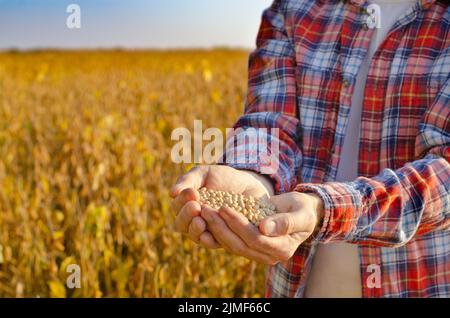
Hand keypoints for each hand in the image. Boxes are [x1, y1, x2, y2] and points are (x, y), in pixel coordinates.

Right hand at [169, 165, 273, 247]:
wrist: (249, 185)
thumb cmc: (224, 178)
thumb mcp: (205, 174)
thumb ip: (188, 180)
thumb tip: (171, 193)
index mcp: (187, 204)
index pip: (177, 207)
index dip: (181, 201)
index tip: (192, 193)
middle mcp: (194, 219)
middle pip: (181, 224)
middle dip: (186, 215)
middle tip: (195, 206)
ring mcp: (208, 230)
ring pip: (194, 236)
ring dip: (195, 229)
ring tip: (201, 220)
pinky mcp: (222, 239)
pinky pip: (212, 244)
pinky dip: (208, 240)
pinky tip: (209, 234)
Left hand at [201, 191, 323, 264]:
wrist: (301, 213)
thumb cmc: (302, 210)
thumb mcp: (300, 213)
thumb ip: (285, 222)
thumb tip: (264, 228)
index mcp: (283, 249)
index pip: (255, 239)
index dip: (238, 224)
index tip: (224, 207)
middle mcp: (269, 256)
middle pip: (240, 245)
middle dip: (221, 227)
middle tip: (205, 209)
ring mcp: (258, 254)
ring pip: (232, 245)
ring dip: (215, 228)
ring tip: (203, 210)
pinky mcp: (249, 248)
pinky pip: (230, 242)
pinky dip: (218, 230)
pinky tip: (208, 217)